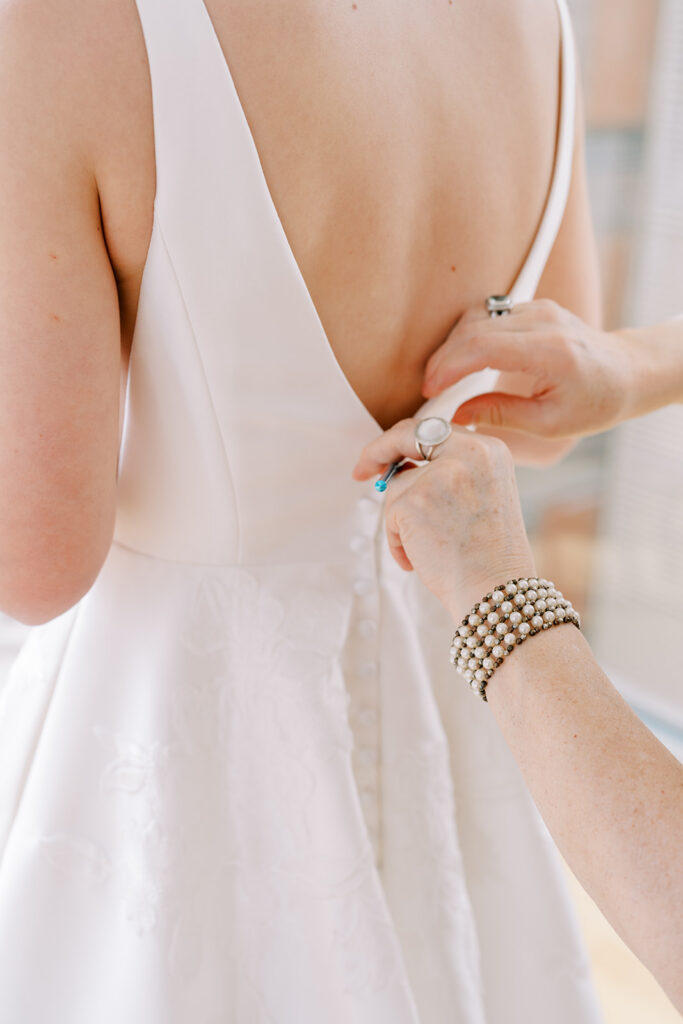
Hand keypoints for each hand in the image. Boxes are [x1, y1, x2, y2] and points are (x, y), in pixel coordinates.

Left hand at [352, 421, 535, 620]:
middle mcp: (468, 452)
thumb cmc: (489, 557)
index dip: (405, 440)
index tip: (385, 454)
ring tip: (429, 550)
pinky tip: (420, 558)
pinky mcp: (412, 499)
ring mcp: (439, 474)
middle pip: (406, 437)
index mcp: (489, 449)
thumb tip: (400, 466)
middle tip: (361, 471)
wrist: (495, 591)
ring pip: (397, 487)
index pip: (436, 430)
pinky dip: (398, 542)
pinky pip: (389, 516)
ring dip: (402, 521)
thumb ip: (449, 473)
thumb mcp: (482, 497)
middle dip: (378, 452)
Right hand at [422, 299, 636, 438]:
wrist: (628, 372)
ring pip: (476, 318)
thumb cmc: (597, 402)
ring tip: (442, 378)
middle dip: (443, 359)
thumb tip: (456, 415)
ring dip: (452, 347)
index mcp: (551, 352)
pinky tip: (462, 363)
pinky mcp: (534, 308)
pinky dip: (468, 339)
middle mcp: (544, 321)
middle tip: (429, 389)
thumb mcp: (550, 423)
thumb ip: (500, 415)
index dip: (449, 367)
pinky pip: (488, 316)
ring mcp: (539, 309)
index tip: (431, 390)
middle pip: (473, 329)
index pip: (483, 347)